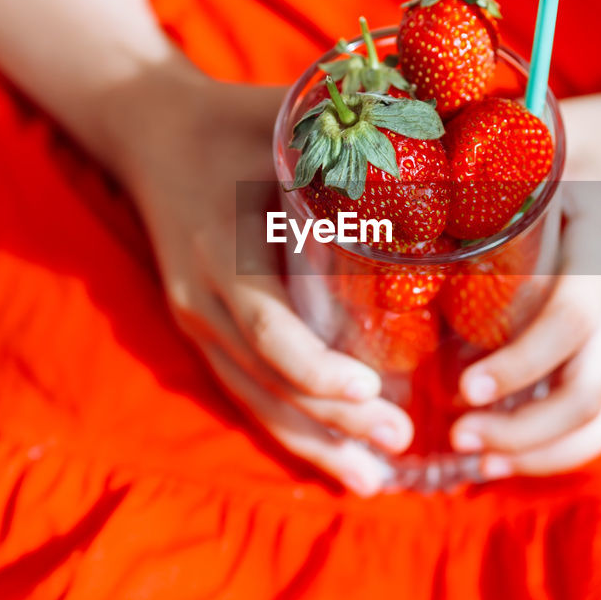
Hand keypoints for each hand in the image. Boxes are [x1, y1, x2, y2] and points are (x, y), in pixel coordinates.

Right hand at [95, 58, 412, 495]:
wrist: (148, 128)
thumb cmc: (233, 120)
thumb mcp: (286, 120)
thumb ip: (355, 138)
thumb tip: (452, 142)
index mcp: (222, 251)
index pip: (268, 329)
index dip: (317, 370)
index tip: (372, 392)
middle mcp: (203, 298)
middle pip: (268, 380)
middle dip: (333, 422)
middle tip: (400, 443)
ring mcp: (198, 319)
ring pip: (255, 398)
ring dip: (313, 441)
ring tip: (373, 479)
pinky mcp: (203, 328)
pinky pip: (244, 390)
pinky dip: (287, 427)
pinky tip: (331, 456)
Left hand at [449, 82, 600, 477]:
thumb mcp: (556, 146)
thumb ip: (499, 174)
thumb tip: (407, 195)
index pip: (570, 319)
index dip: (519, 362)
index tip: (464, 387)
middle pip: (589, 391)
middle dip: (523, 429)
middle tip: (456, 432)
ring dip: (542, 451)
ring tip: (479, 460)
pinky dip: (563, 446)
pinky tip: (511, 456)